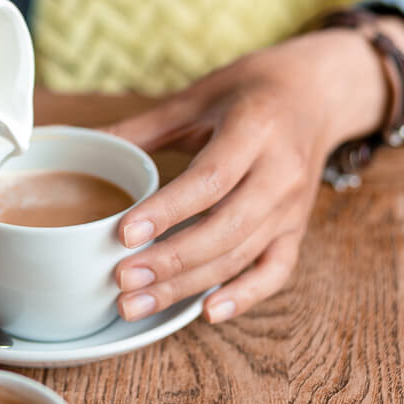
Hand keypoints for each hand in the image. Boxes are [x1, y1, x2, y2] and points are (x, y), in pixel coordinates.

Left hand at [103, 28, 397, 323]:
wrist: (317, 93)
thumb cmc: (250, 91)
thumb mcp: (197, 98)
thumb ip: (143, 126)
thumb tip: (86, 140)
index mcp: (254, 131)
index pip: (208, 181)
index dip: (166, 212)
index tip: (124, 234)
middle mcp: (279, 173)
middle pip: (224, 229)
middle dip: (170, 261)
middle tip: (121, 280)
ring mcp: (292, 207)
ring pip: (241, 256)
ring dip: (189, 285)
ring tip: (139, 303)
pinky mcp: (298, 229)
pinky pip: (275, 271)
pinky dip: (245, 296)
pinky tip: (206, 312)